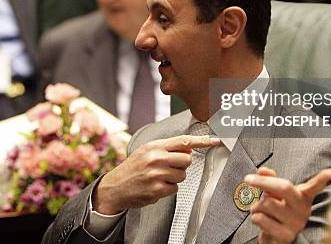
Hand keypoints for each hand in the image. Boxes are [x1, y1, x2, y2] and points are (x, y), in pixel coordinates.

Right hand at [93, 134, 220, 214]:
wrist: (115, 187)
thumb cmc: (133, 168)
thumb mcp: (147, 150)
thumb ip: (167, 148)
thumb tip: (189, 147)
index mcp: (154, 146)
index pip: (183, 141)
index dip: (202, 141)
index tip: (215, 141)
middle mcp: (156, 158)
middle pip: (187, 160)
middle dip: (182, 165)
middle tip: (169, 167)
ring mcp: (156, 174)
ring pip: (182, 175)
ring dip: (174, 178)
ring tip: (159, 177)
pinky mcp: (156, 190)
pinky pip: (175, 189)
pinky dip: (168, 189)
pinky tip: (156, 186)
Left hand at [245, 166, 330, 243]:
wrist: (274, 238)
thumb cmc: (276, 212)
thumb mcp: (273, 193)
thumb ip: (269, 179)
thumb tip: (263, 170)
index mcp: (302, 197)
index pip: (313, 187)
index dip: (321, 179)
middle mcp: (302, 210)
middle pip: (284, 187)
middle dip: (263, 182)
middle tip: (248, 179)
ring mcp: (296, 223)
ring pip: (267, 203)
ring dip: (257, 205)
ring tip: (263, 211)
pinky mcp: (286, 235)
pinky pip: (261, 218)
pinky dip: (255, 217)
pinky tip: (263, 222)